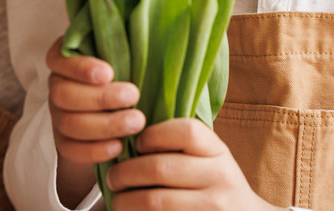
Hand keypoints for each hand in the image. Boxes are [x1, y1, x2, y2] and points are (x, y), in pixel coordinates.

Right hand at [46, 37, 144, 204]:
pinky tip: (119, 146)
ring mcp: (57, 115)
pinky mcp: (64, 141)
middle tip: (134, 97)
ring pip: (69, 123)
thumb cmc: (123, 70)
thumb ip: (123, 41)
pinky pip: (71, 149)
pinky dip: (94, 150)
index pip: (59, 59)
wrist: (117, 107)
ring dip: (104, 125)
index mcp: (64, 59)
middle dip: (100, 98)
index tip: (108, 73)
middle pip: (64, 94)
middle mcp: (56, 85)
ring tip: (137, 122)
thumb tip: (145, 25)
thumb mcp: (121, 51)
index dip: (80, 67)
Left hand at [104, 118, 281, 210]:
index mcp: (219, 152)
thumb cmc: (216, 186)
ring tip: (117, 198)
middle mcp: (220, 178)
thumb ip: (182, 146)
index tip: (137, 144)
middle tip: (113, 177)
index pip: (185, 131)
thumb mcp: (211, 159)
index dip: (153, 134)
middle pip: (161, 167)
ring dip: (125, 200)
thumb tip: (130, 132)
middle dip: (126, 172)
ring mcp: (212, 207)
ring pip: (155, 200)